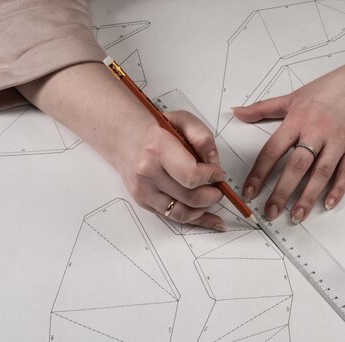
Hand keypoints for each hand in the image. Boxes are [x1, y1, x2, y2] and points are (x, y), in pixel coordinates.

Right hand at [118, 110, 226, 229]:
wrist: (124, 136)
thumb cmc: (156, 128)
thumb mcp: (183, 120)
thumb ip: (203, 139)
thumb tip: (215, 165)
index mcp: (158, 148)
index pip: (191, 175)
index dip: (211, 177)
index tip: (218, 173)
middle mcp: (147, 172)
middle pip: (190, 197)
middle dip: (213, 195)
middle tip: (219, 188)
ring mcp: (143, 190)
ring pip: (183, 212)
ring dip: (205, 209)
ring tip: (212, 198)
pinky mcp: (143, 201)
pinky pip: (173, 217)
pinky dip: (194, 219)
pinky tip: (210, 218)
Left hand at [234, 54, 344, 223]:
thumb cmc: (330, 88)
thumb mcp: (294, 96)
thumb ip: (263, 107)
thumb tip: (237, 112)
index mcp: (298, 119)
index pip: (272, 150)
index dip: (259, 173)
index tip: (249, 192)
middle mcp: (317, 131)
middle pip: (296, 166)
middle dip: (282, 192)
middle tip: (271, 212)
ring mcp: (338, 140)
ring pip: (321, 173)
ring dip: (308, 197)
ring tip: (296, 216)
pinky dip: (337, 190)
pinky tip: (328, 205)